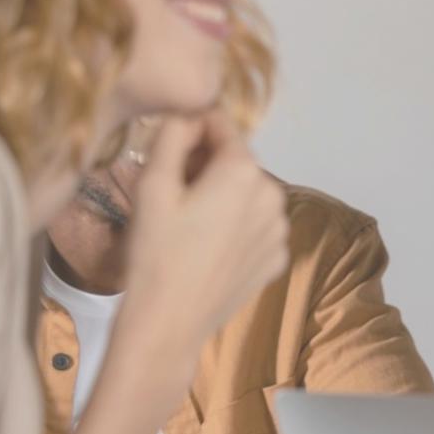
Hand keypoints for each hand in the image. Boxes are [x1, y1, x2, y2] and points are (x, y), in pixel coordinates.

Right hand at [114, 112, 286, 388]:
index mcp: (245, 172)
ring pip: (249, 194)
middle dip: (208, 164)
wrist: (169, 322)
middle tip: (173, 189)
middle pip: (238, 161)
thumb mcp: (153, 185)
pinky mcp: (277, 259)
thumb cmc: (156, 251)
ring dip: (224, 195)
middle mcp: (274, 196)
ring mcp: (280, 231)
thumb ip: (173, 135)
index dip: (194, 127)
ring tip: (189, 221)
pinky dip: (237, 226)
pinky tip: (207, 246)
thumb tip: (189, 112)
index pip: (222, 125)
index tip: (170, 142)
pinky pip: (257, 226)